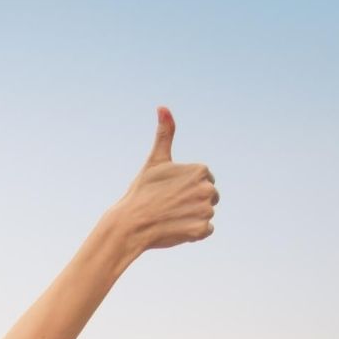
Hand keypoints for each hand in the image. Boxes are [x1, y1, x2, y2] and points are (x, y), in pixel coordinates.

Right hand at [106, 107, 218, 254]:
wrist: (130, 224)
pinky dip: (192, 232)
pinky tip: (175, 228)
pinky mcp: (201, 230)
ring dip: (191, 217)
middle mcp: (208, 189)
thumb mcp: (155, 160)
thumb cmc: (141, 191)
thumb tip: (162, 107)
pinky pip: (204, 231)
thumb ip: (165, 134)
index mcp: (200, 171)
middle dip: (192, 201)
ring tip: (171, 217)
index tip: (170, 190)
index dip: (186, 186)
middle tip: (170, 205)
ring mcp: (205, 211)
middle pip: (209, 197)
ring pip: (205, 214)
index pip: (204, 180)